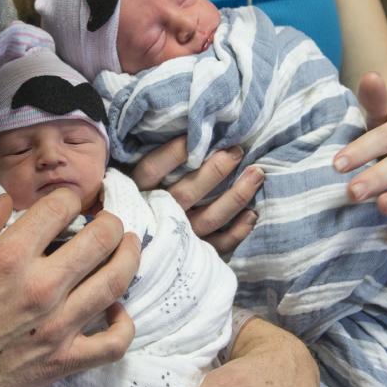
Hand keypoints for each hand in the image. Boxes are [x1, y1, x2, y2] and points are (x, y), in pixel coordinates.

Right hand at [0, 189, 140, 386]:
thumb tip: (7, 201)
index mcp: (9, 257)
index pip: (61, 207)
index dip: (72, 197)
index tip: (74, 201)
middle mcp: (40, 287)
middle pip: (102, 240)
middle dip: (110, 222)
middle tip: (109, 222)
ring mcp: (57, 327)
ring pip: (116, 283)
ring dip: (129, 258)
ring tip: (128, 248)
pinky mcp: (63, 362)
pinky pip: (113, 343)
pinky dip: (124, 325)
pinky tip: (117, 310)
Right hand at [131, 137, 263, 253]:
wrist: (129, 250)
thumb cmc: (136, 204)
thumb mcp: (130, 183)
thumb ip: (150, 165)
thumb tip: (180, 132)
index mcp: (137, 194)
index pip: (152, 170)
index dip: (173, 153)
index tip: (194, 136)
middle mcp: (157, 216)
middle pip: (187, 193)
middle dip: (215, 171)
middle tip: (236, 151)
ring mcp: (177, 239)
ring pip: (209, 218)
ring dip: (235, 196)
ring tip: (256, 174)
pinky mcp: (193, 255)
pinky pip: (218, 245)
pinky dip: (237, 232)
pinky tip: (252, 214)